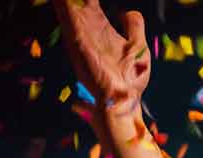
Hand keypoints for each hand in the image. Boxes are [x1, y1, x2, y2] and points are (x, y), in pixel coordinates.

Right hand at [52, 0, 149, 126]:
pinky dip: (65, 3)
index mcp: (100, 27)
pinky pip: (67, 13)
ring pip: (68, 3)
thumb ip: (133, 26)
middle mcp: (87, 28)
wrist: (123, 103)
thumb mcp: (137, 46)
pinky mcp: (78, 41)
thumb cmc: (130, 79)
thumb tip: (127, 10)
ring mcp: (80, 34)